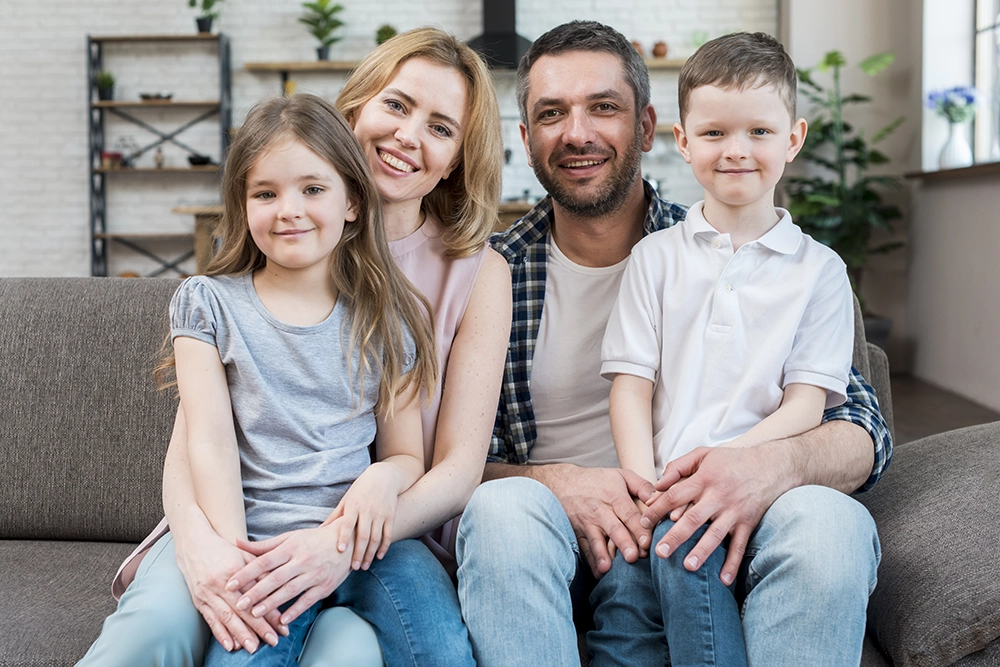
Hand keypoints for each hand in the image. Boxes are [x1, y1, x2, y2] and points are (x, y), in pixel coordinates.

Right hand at [172, 529, 284, 653]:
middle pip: (242, 610)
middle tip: (272, 641)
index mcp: (235, 571)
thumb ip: (260, 572)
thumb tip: (278, 589)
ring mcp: (207, 594)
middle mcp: (220, 584)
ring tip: (253, 648)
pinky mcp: (198, 601)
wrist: (194, 544)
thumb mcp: (245, 556)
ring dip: (240, 635)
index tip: (283, 626)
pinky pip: (210, 620)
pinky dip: (220, 634)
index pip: (256, 596)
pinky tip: (230, 645)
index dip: (270, 612)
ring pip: (226, 618)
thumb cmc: (224, 550)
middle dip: (258, 628)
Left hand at [224, 519, 354, 626]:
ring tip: (255, 613)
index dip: (246, 573)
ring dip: (272, 603)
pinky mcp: (325, 586)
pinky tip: (283, 619)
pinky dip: (295, 610)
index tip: (230, 584)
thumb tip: (237, 542)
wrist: (346, 541)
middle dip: (256, 592)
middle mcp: (302, 560)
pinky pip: (308, 600)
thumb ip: (263, 545)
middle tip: (239, 604)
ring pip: (290, 590)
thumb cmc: (313, 540)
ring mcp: (314, 574)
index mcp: (291, 547)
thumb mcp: (290, 538)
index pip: (264, 561)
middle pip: (275, 578)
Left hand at [331, 462, 402, 569]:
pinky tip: (379, 557)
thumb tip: (318, 531)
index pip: (348, 523)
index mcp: (354, 506)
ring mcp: (380, 513)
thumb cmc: (360, 490)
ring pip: (376, 537)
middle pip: (363, 535)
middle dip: (359, 553)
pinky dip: (384, 547)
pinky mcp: (390, 516)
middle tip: (354, 568)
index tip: (340, 550)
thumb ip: (334, 516)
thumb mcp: (346, 500)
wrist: (384, 477)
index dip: (344, 537)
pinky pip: (388, 534)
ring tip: (365, 567)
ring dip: (370, 554)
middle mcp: (368, 510)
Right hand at [545, 465, 655, 576]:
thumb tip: (657, 500)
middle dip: (623, 543)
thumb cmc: (598, 480)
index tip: (647, 542)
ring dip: (602, 554)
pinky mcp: (578, 532)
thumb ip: (642, 486)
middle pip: (613, 528)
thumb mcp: (621, 475)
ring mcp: (587, 523)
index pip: (628, 514)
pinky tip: (597, 573)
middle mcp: (600, 511)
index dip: (638, 528)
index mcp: (614, 497)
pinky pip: (584, 547)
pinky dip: (590, 561)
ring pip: (596, 539)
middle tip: (632, 557)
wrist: (563, 482)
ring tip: (608, 568)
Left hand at [641, 445, 790, 585]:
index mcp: (704, 479)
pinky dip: (733, 563)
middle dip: (676, 536)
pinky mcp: (748, 523)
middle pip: (693, 518)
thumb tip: (658, 484)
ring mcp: (734, 512)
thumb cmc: (731, 460)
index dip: (658, 509)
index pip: (675, 496)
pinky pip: (740, 546)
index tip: (643, 523)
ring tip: (688, 567)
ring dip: (702, 551)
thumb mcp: (703, 454)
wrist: (771, 466)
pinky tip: (723, 580)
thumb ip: (678, 466)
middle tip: (660, 552)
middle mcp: (718, 497)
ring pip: (716, 534)